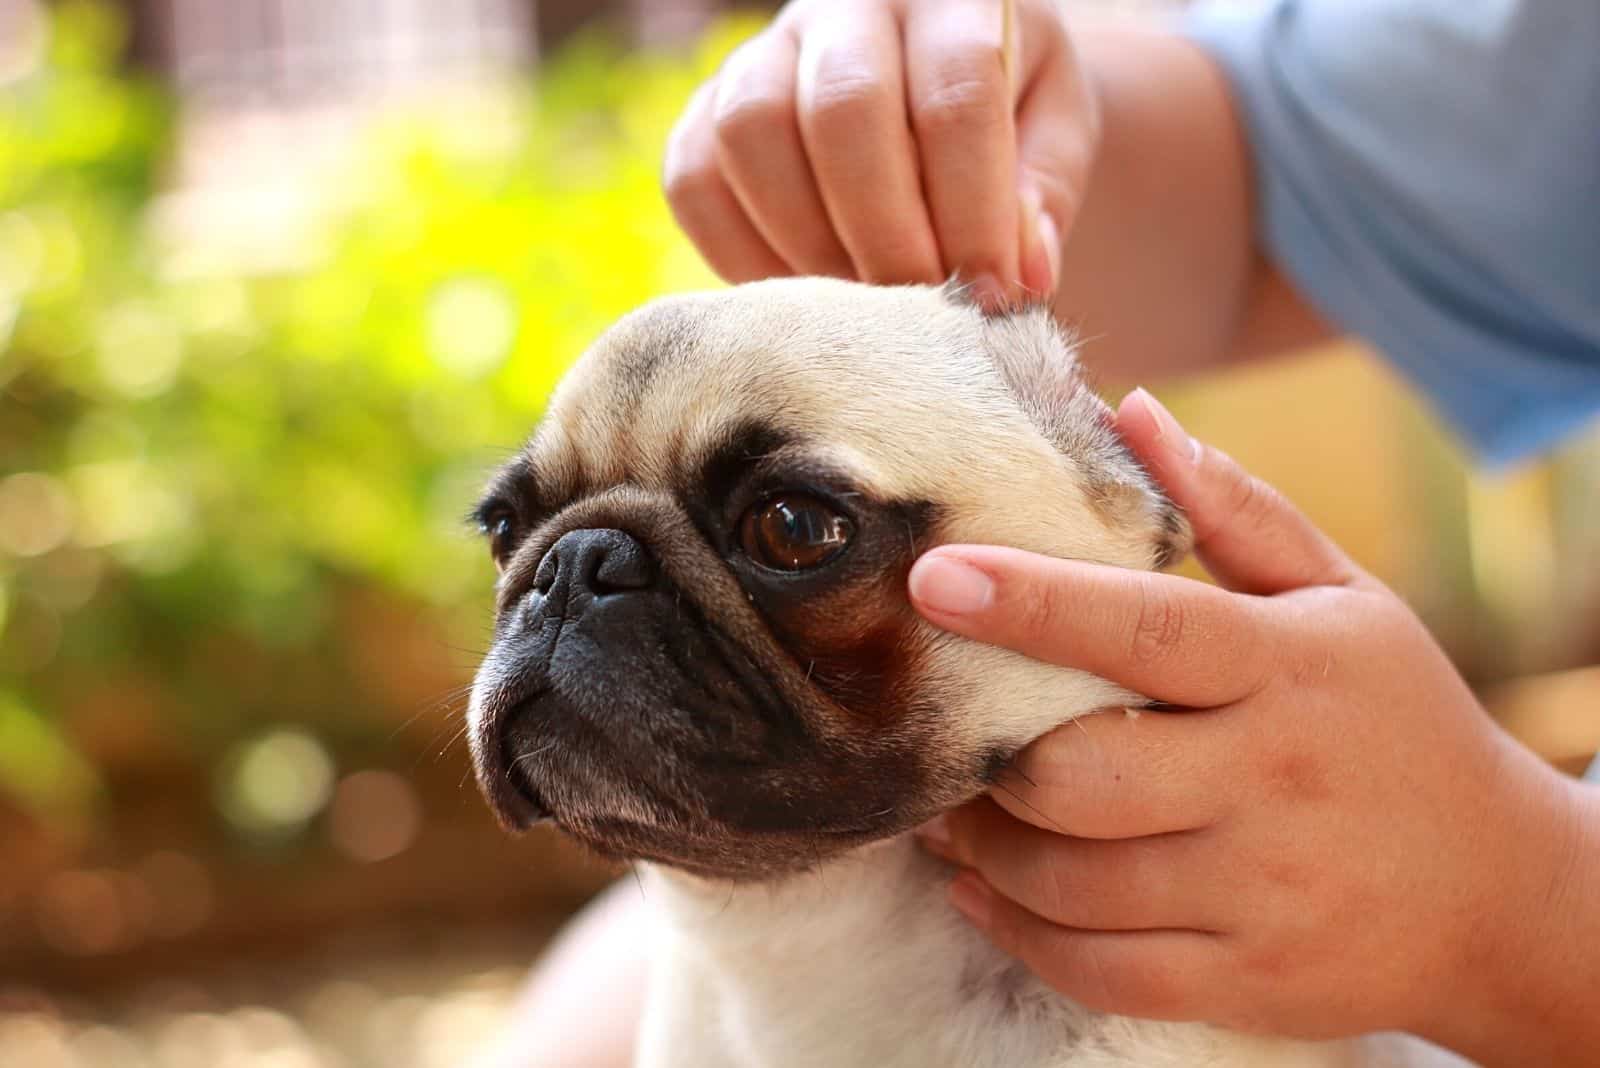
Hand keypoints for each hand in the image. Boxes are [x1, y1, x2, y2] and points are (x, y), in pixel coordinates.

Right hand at [663, 0, 1096, 307]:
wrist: (934, 95)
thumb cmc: (1007, 121)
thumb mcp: (1055, 136)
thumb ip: (1042, 197)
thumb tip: (1018, 274)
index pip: (956, 91)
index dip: (973, 207)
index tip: (990, 293)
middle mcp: (845, 7)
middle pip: (843, 109)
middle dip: (885, 232)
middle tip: (918, 308)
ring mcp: (762, 53)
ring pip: (750, 133)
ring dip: (807, 242)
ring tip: (860, 306)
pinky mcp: (704, 111)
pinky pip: (693, 180)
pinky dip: (739, 255)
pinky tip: (800, 299)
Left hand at [907, 390, 1599, 1063]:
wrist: (1503, 895)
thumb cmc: (1394, 721)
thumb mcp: (1341, 599)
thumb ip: (1233, 508)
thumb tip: (1128, 411)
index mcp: (1290, 671)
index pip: (1147, 630)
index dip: (1032, 603)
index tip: (934, 577)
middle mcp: (1274, 783)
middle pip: (1080, 774)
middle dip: (986, 756)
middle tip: (941, 730)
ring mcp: (1262, 893)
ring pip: (1071, 882)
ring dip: (982, 846)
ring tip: (950, 807)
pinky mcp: (1248, 980)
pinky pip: (1097, 968)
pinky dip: (1016, 930)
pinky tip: (982, 888)